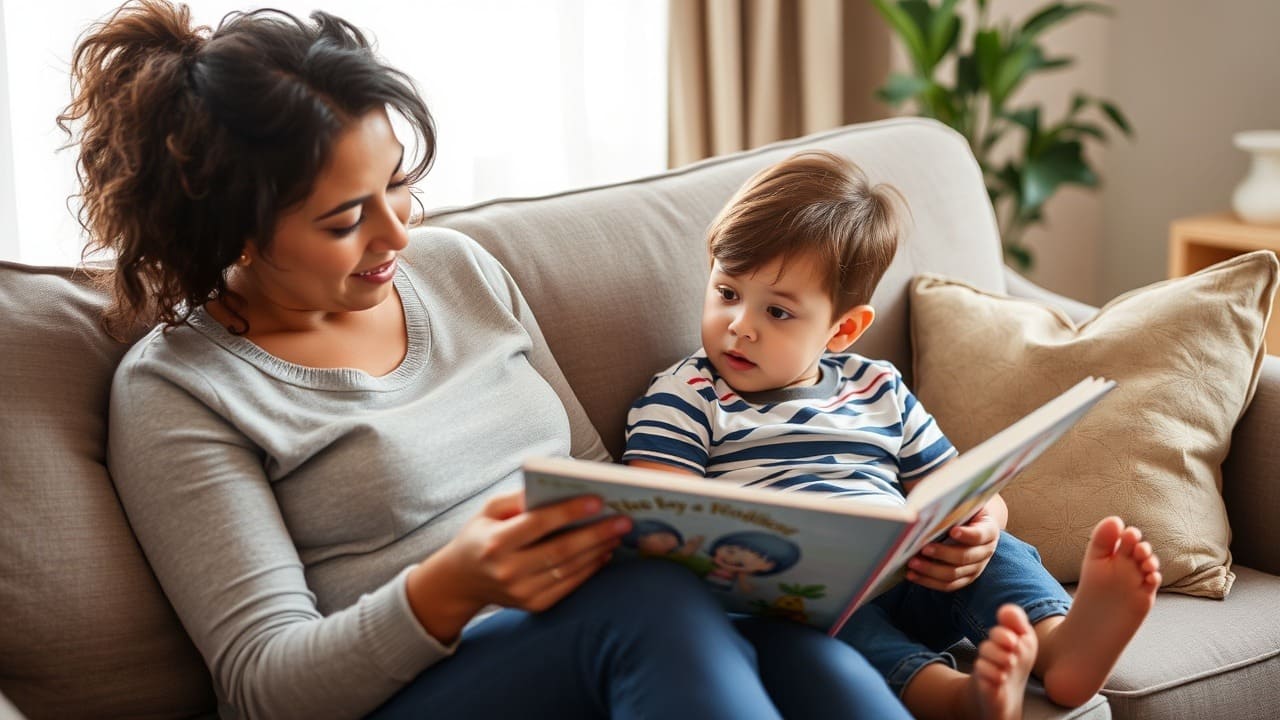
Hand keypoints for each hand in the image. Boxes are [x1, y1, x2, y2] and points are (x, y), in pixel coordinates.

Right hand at [407, 489, 631, 641]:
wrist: (461, 581)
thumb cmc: (481, 535)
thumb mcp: (489, 510)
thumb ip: (519, 498)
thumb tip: (558, 489)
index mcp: (495, 543)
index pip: (537, 525)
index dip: (569, 512)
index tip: (598, 499)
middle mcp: (508, 571)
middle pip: (560, 550)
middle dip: (596, 533)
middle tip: (624, 519)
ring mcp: (522, 593)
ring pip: (569, 569)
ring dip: (598, 550)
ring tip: (618, 532)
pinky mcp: (534, 605)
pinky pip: (569, 586)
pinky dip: (590, 569)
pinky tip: (604, 552)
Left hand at [906, 503, 1000, 591]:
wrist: (970, 525)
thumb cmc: (963, 512)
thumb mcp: (964, 506)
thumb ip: (954, 508)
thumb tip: (931, 509)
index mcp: (988, 530)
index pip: (980, 535)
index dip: (967, 535)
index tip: (952, 530)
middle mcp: (985, 552)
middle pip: (965, 557)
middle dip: (942, 553)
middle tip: (923, 548)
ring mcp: (976, 568)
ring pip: (954, 574)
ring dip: (931, 570)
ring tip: (912, 562)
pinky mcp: (964, 579)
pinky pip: (947, 585)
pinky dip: (928, 581)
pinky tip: (912, 575)